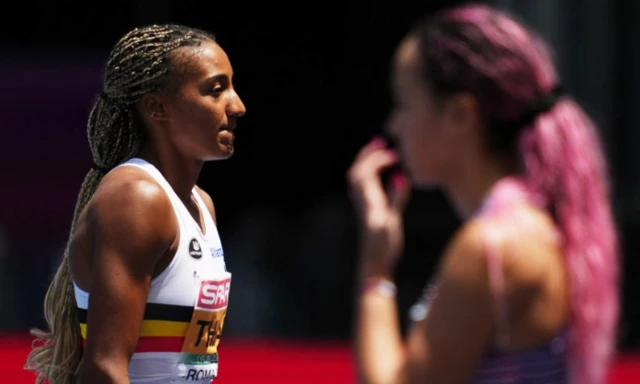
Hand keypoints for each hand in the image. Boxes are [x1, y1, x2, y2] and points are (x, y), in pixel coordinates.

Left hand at [347, 136, 410, 277]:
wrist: (373, 265)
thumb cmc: (384, 247)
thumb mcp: (393, 222)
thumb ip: (397, 198)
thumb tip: (401, 176)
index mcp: (368, 201)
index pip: (367, 171)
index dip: (378, 159)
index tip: (394, 154)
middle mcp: (361, 201)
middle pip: (357, 171)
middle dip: (367, 154)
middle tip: (380, 141)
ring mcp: (362, 206)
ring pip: (357, 178)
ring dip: (365, 162)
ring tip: (378, 152)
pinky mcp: (366, 212)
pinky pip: (361, 186)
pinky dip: (368, 174)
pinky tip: (382, 175)